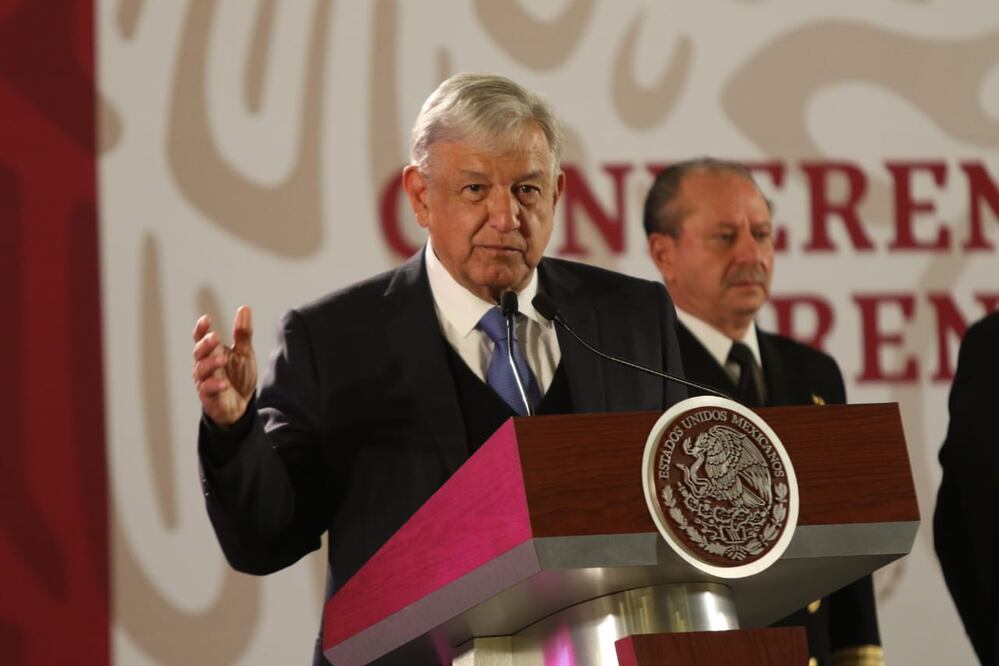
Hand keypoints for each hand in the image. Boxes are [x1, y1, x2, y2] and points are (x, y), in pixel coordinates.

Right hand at [192, 306, 256, 425]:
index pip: (202, 337)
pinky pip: (207, 390)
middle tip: (215, 338)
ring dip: (210, 364)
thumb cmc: (238, 376)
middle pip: (199, 352)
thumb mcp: (244, 353)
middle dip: (205, 344)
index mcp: (212, 352)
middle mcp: (204, 365)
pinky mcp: (208, 396)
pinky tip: (223, 384)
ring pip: (201, 370)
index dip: (201, 328)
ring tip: (222, 359)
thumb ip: (243, 333)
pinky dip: (214, 386)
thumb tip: (244, 308)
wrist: (241, 405)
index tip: (206, 319)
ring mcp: (205, 380)